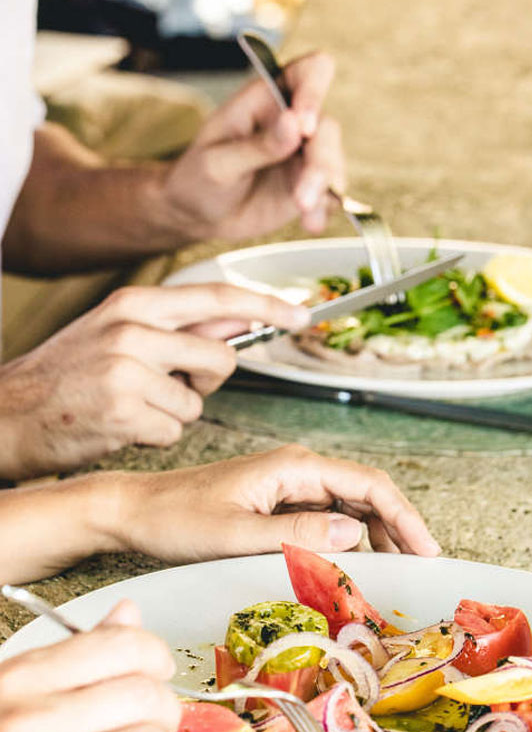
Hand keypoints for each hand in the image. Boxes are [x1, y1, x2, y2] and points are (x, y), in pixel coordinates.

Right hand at [0, 284, 308, 479]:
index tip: (303, 316)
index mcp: (136, 304)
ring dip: (175, 412)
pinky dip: (156, 435)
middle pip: (221, 357)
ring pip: (198, 401)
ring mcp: (127, 371)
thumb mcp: (120, 332)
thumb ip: (181, 326)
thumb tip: (243, 316)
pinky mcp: (125, 413)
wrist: (11, 413)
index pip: (220, 296)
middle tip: (168, 384)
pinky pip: (175, 430)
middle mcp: (133, 329)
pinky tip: (122, 426)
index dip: (269, 306)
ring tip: (133, 405)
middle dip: (207, 380)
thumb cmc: (70, 375)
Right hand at [0, 600, 179, 731]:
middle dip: (166, 712)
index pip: (120, 644)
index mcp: (20, 681)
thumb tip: (128, 613)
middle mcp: (25, 725)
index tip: (159, 670)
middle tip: (154, 726)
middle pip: (144, 695)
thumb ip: (74, 657)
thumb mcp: (18, 694)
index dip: (156, 654)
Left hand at [114, 444, 440, 558]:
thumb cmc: (178, 518)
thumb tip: (356, 534)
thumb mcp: (237, 533)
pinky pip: (327, 516)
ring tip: (394, 569)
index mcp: (294, 467)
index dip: (404, 517)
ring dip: (377, 534)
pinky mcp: (279, 501)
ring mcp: (289, 484)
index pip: (368, 485)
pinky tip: (356, 562)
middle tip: (419, 566)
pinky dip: (349, 538)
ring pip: (350, 505)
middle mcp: (298, 469)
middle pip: (366, 493)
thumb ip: (297, 532)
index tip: (426, 550)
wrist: (138, 511)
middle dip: (398, 527)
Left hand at [160, 51, 343, 240]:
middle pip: (327, 127)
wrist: (198, 215)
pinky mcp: (310, 185)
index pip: (308, 72)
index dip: (314, 91)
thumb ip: (257, 146)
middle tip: (301, 197)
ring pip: (333, 162)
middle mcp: (293, 122)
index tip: (304, 125)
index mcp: (267, 98)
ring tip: (304, 211)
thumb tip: (294, 124)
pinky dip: (324, 209)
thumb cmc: (199, 178)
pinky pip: (331, 194)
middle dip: (320, 162)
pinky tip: (310, 223)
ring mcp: (304, 155)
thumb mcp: (217, 163)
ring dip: (323, 188)